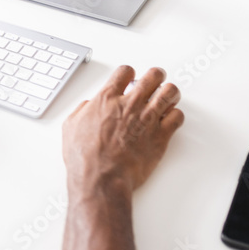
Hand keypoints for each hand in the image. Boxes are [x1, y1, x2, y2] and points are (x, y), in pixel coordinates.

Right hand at [62, 66, 182, 196]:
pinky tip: (170, 118)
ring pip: (170, 92)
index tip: (130, 76)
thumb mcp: (71, 126)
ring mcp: (148, 119)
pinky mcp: (161, 136)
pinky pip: (177, 117)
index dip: (129, 72)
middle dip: (156, 75)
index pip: (124, 72)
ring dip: (170, 92)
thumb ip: (82, 111)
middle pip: (152, 77)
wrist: (101, 178)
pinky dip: (176, 115)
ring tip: (168, 95)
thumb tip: (88, 106)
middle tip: (156, 78)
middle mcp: (130, 104)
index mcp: (107, 99)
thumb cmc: (85, 157)